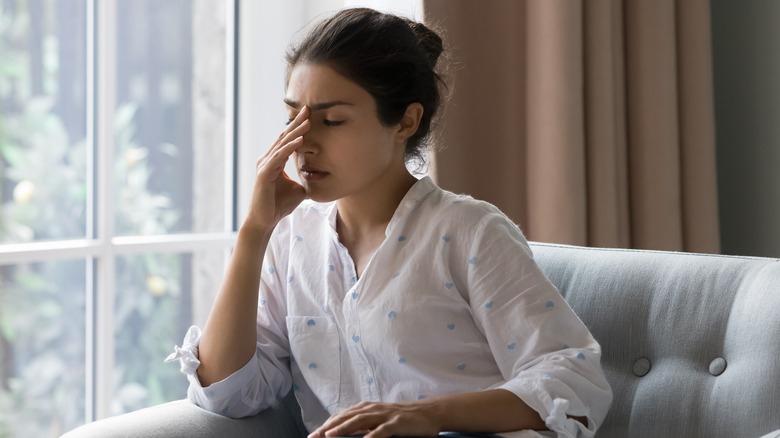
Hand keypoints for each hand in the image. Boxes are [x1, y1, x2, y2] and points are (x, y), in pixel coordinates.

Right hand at [244, 106, 310, 232]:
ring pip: (282, 145)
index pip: (287, 140)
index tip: (309, 115)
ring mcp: (264, 166)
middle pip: (284, 137)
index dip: (298, 127)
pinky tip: (300, 140)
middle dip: (296, 123)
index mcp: (274, 161)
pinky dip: (289, 148)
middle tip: (308, 108)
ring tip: (308, 122)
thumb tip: (320, 180)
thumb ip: (306, 181)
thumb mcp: (298, 190)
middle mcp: (267, 160)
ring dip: (296, 132)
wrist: (265, 221)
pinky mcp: (264, 174)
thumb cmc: (279, 205)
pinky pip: (279, 158)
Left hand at [308, 401, 440, 437]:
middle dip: (329, 427)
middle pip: (347, 417)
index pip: (342, 416)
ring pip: (360, 420)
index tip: (313, 435)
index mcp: (367, 408)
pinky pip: (382, 430)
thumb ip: (364, 425)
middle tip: (315, 436)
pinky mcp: (397, 423)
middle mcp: (373, 409)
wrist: (428, 413)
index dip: (327, 425)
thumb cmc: (402, 419)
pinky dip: (372, 436)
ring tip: (330, 436)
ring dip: (344, 428)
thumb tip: (344, 433)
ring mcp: (385, 415)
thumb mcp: (380, 420)